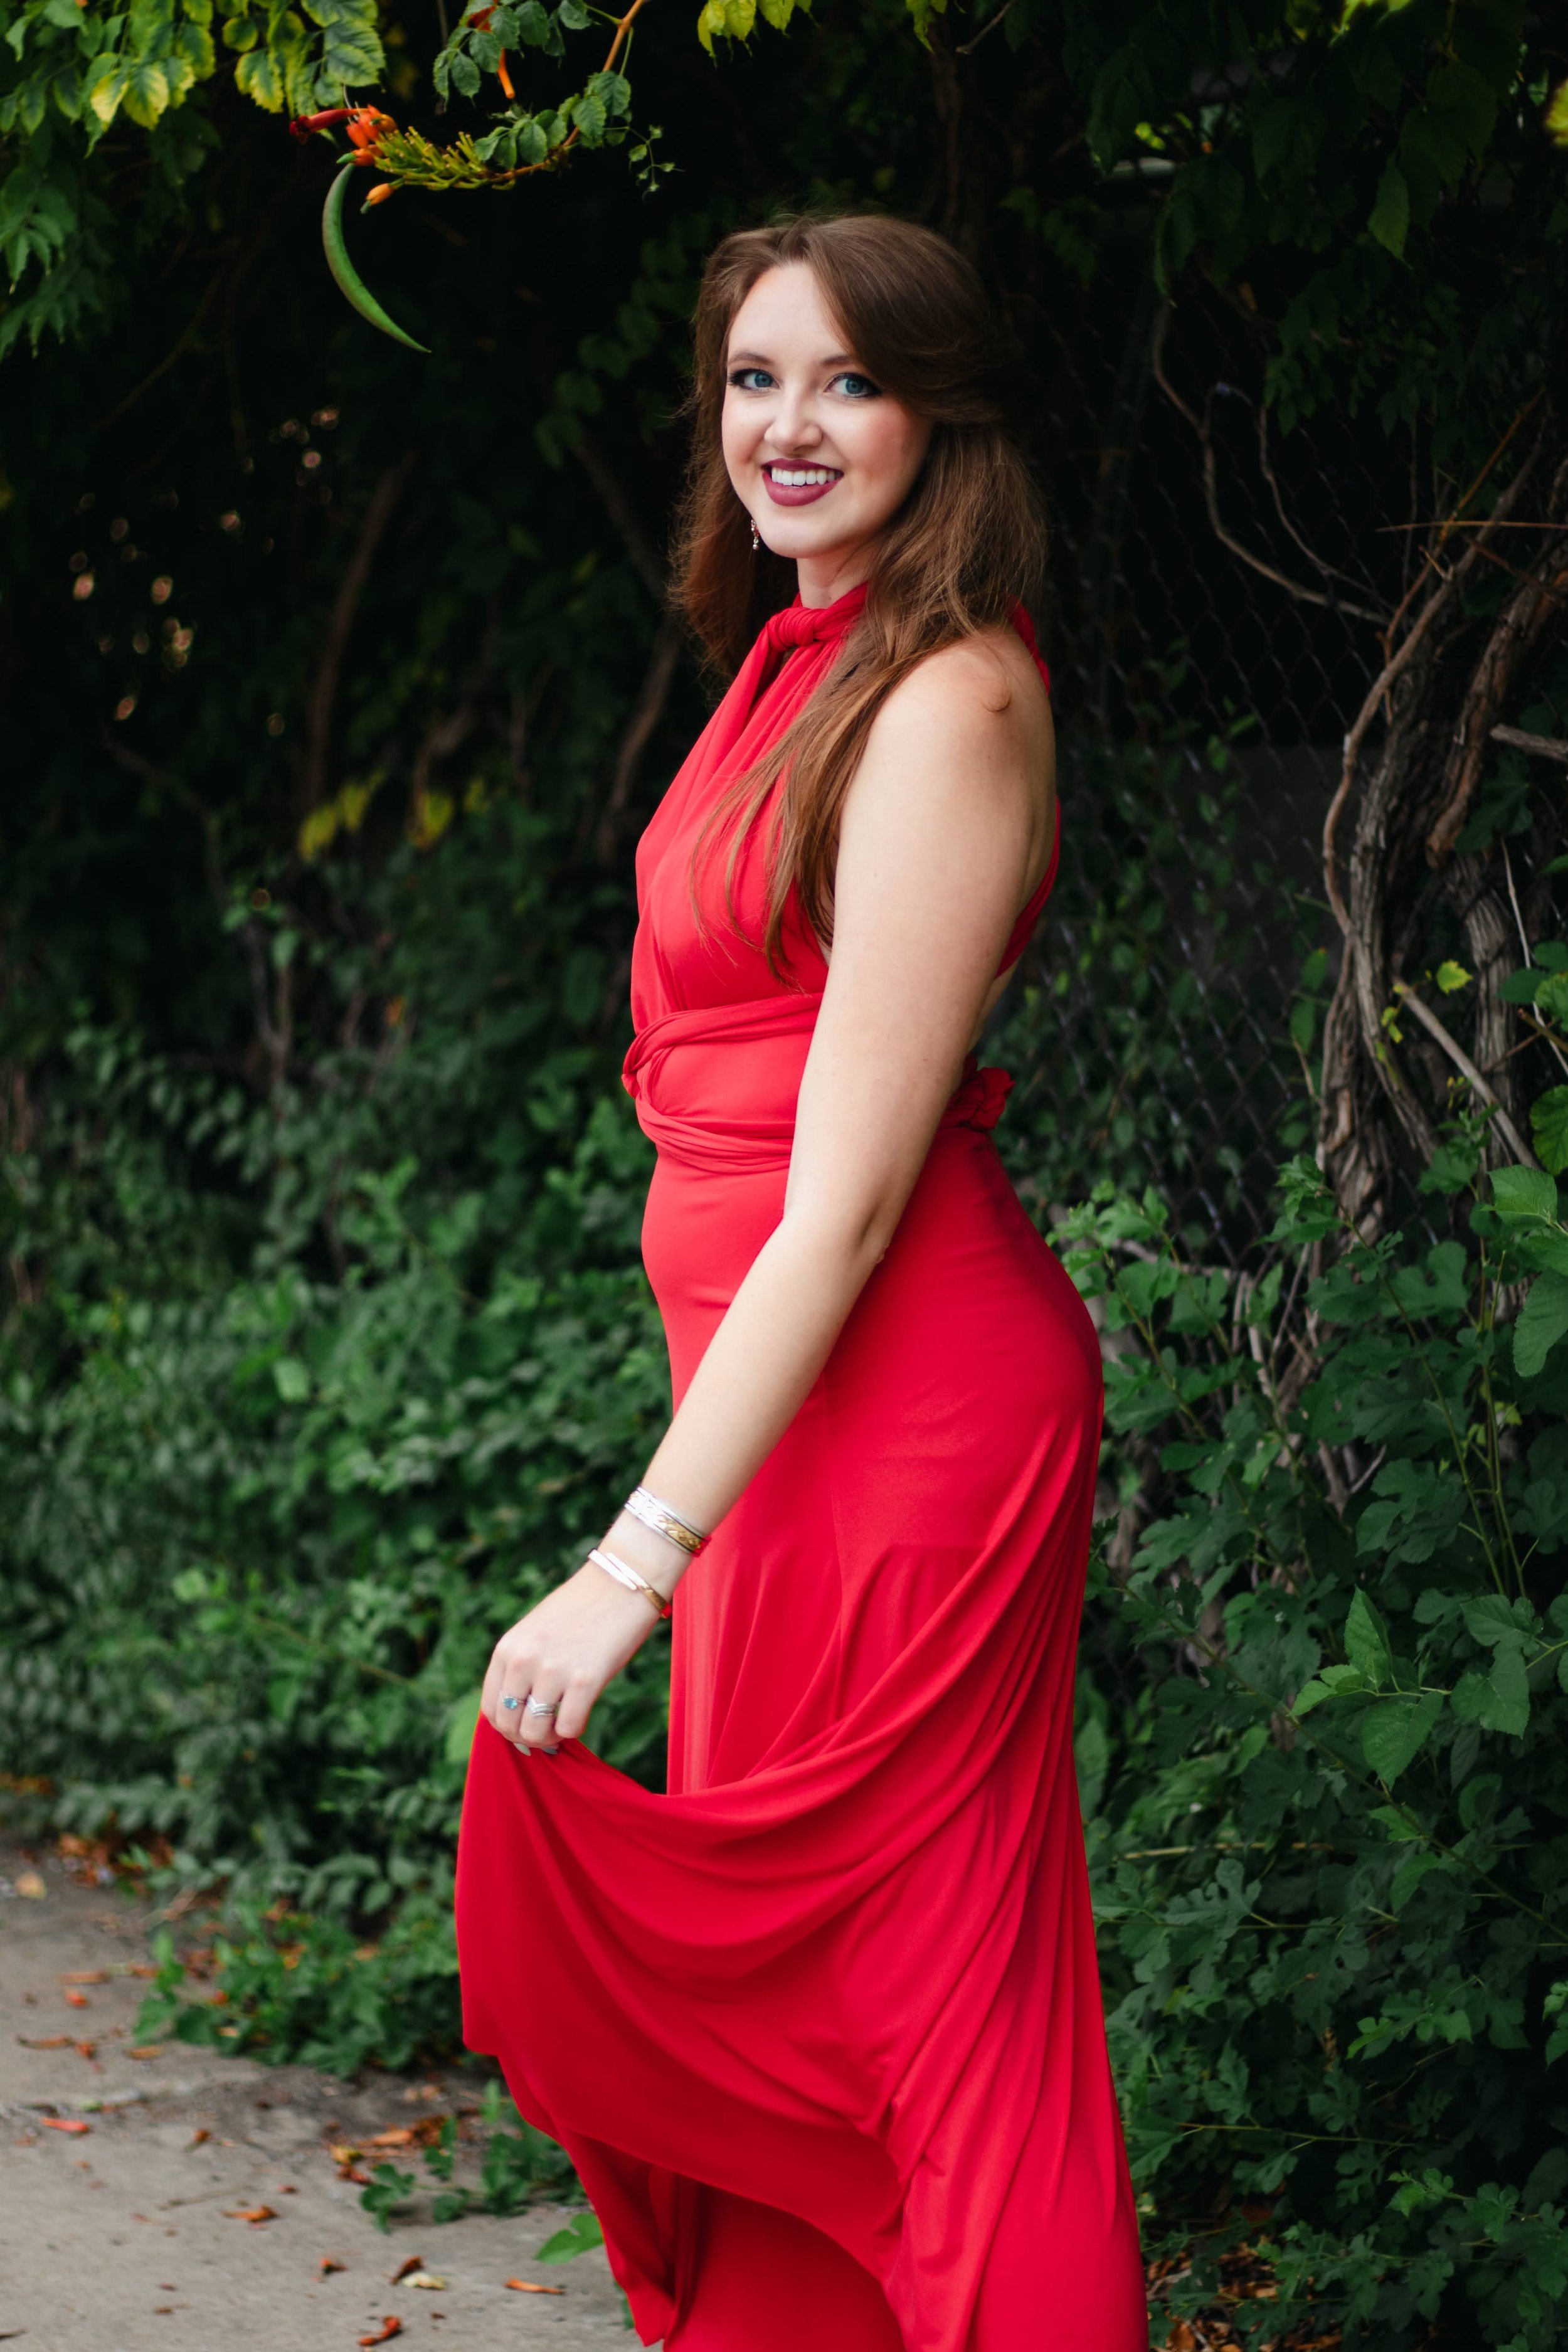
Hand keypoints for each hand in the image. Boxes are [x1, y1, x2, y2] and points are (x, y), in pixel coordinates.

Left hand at [480, 1556, 662, 1757]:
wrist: (621, 1582)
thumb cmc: (581, 1608)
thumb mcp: (535, 1632)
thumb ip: (521, 1666)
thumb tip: (519, 1711)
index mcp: (508, 1648)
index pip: (490, 1708)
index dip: (506, 1726)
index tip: (525, 1724)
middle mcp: (524, 1661)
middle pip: (509, 1725)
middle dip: (526, 1736)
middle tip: (546, 1730)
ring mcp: (553, 1671)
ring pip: (534, 1732)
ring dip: (548, 1737)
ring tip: (561, 1724)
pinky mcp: (585, 1680)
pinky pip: (567, 1728)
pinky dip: (573, 1730)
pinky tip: (581, 1712)